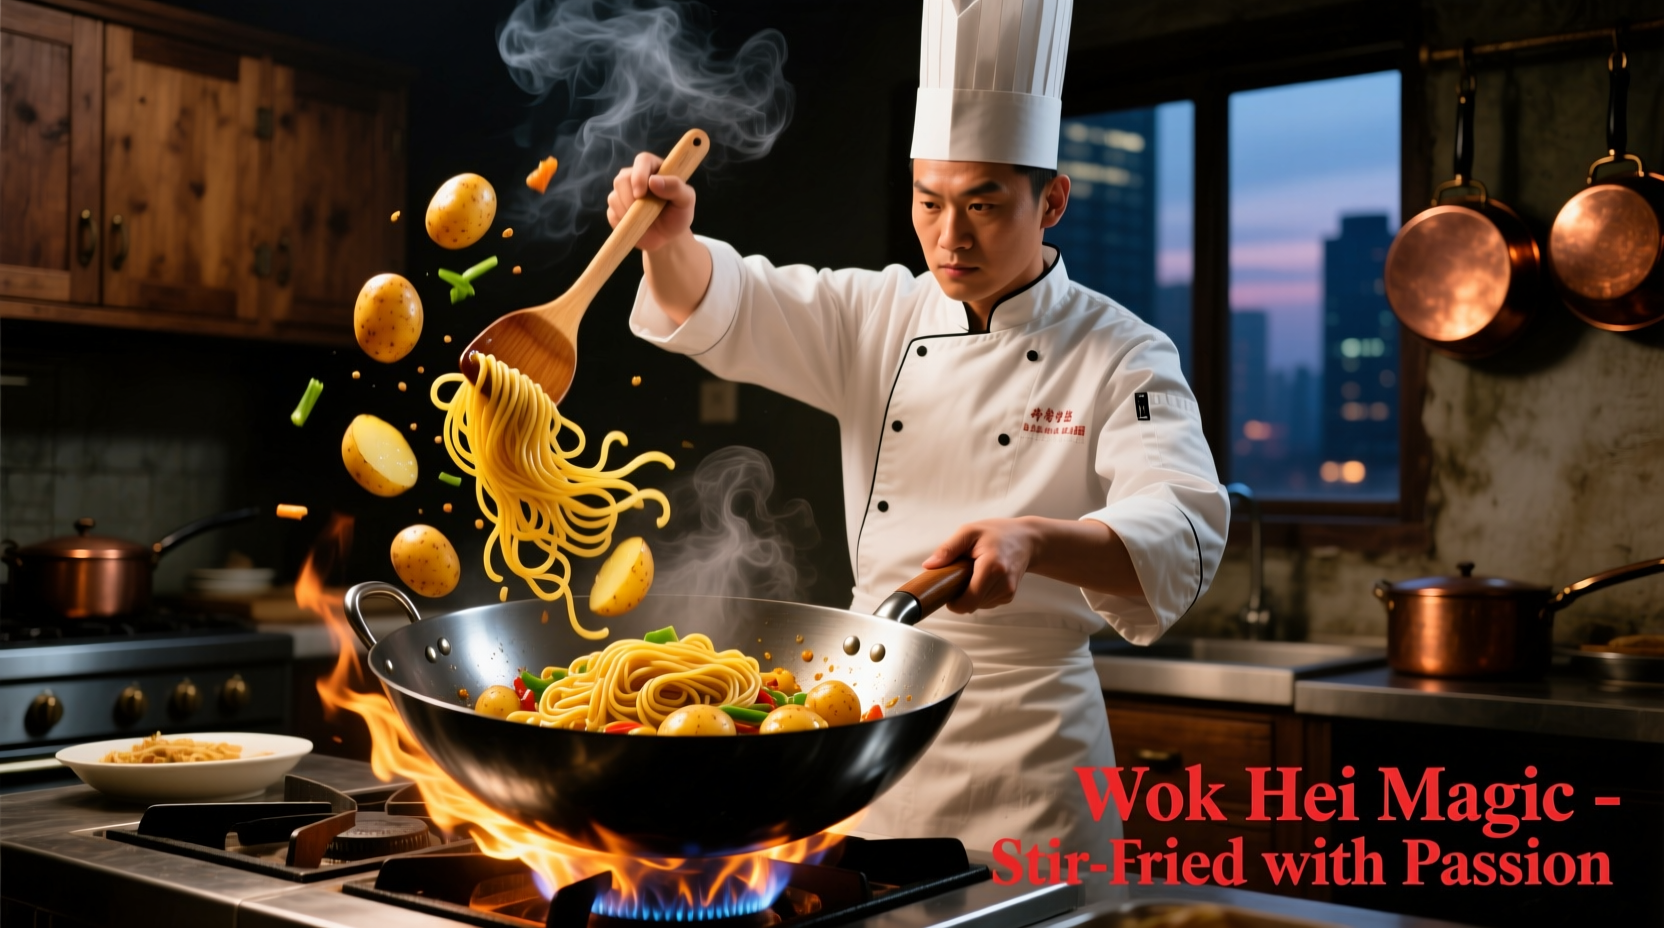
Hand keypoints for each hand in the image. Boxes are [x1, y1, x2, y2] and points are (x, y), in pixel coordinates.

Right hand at [607, 151, 695, 251]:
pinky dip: (623, 221)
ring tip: (645, 220)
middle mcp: (636, 176)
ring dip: (628, 212)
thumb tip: (653, 181)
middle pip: (622, 179)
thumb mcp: (686, 201)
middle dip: (631, 199)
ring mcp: (623, 192)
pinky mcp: (614, 208)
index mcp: (655, 168)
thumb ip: (676, 187)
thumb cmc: (678, 215)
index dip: (639, 175)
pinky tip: (636, 224)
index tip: (641, 194)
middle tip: (646, 212)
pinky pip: (611, 212)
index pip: (643, 160)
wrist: (667, 237)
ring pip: (614, 196)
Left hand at [922, 518, 1043, 613]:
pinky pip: (986, 602)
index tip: (947, 591)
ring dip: (971, 594)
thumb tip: (929, 565)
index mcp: (991, 567)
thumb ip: (948, 549)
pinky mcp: (1009, 596)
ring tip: (974, 572)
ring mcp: (1008, 592)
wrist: (1027, 540)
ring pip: (978, 606)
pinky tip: (983, 577)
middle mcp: (1003, 583)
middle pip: (971, 605)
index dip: (954, 603)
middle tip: (960, 575)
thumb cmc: (998, 533)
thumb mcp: (969, 532)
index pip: (969, 601)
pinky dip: (980, 593)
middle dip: (960, 595)